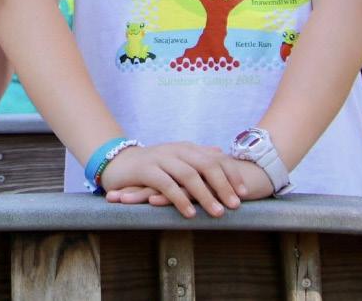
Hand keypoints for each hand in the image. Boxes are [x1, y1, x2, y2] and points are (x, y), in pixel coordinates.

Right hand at [98, 142, 244, 217]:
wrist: (117, 162)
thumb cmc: (151, 165)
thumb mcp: (176, 158)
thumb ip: (197, 155)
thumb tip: (220, 152)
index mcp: (186, 148)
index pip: (215, 158)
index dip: (231, 174)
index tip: (244, 192)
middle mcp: (176, 150)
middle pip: (206, 164)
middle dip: (223, 185)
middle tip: (236, 204)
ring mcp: (160, 158)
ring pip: (188, 175)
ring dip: (205, 195)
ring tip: (218, 212)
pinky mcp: (145, 170)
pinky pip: (166, 184)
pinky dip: (180, 199)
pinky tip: (190, 213)